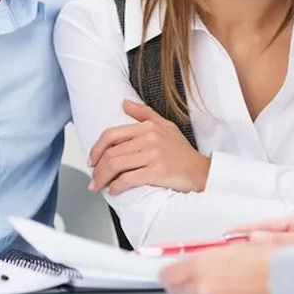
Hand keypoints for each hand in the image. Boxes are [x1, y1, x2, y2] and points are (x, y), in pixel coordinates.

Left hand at [88, 99, 210, 194]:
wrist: (201, 171)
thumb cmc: (182, 152)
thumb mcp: (166, 126)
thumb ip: (144, 114)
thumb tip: (124, 103)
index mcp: (148, 127)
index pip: (112, 135)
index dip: (96, 148)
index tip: (92, 160)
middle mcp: (150, 138)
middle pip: (111, 153)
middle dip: (97, 169)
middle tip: (93, 178)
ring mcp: (154, 155)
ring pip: (116, 165)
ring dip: (103, 178)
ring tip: (99, 186)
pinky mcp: (158, 171)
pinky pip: (128, 179)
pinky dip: (117, 186)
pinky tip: (114, 190)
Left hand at [160, 245, 281, 293]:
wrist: (289, 280)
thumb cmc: (267, 259)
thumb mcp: (235, 248)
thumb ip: (212, 255)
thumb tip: (202, 256)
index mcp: (204, 263)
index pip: (169, 272)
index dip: (168, 271)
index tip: (170, 270)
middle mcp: (205, 286)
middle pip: (177, 287)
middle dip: (182, 281)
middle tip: (193, 276)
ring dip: (211, 289)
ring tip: (234, 279)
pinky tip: (242, 291)